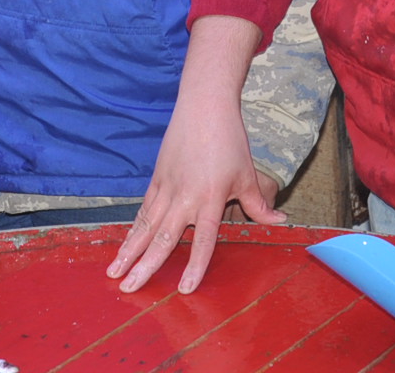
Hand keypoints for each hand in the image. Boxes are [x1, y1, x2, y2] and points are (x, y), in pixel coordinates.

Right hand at [106, 16, 275, 293]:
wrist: (204, 106)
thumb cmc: (230, 140)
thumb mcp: (247, 174)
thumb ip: (259, 205)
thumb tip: (280, 223)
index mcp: (210, 198)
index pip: (203, 240)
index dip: (195, 265)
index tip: (183, 289)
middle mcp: (185, 196)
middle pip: (163, 238)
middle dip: (145, 265)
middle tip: (129, 288)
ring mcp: (166, 187)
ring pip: (146, 225)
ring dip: (130, 251)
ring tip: (114, 272)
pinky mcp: (156, 177)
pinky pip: (143, 210)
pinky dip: (133, 229)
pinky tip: (124, 246)